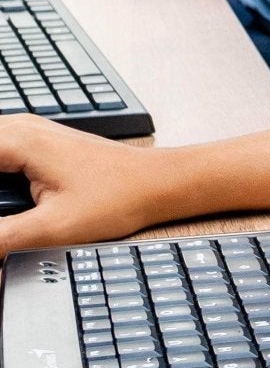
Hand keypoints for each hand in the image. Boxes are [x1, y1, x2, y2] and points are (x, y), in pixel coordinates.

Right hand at [0, 115, 175, 253]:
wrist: (157, 183)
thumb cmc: (118, 198)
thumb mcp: (53, 228)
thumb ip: (1, 239)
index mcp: (18, 140)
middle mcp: (19, 128)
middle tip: (3, 219)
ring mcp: (27, 135)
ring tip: (6, 217)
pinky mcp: (34, 147)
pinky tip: (5, 207)